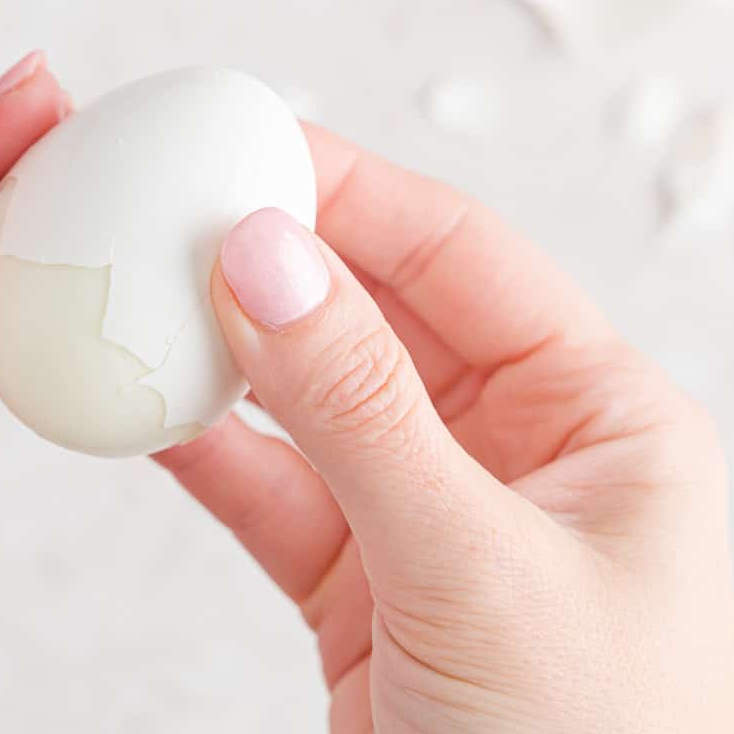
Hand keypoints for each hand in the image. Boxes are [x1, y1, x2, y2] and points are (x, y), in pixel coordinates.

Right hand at [158, 125, 733, 733]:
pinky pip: (272, 492)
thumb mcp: (474, 565)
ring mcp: (432, 515)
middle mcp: (519, 450)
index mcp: (601, 418)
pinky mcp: (362, 585)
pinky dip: (204, 454)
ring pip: (311, 400)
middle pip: (376, 313)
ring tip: (132, 293)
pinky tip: (140, 410)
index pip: (461, 256)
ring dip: (225, 353)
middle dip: (271, 260)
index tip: (237, 149)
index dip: (348, 192)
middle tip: (160, 204)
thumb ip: (360, 408)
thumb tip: (262, 254)